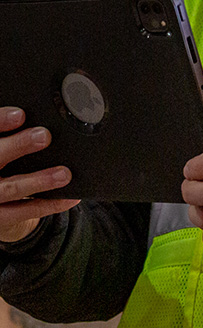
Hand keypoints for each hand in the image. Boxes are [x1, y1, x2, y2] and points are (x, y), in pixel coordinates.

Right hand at [0, 108, 80, 243]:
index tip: (20, 114)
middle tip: (44, 136)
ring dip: (39, 181)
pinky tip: (70, 198)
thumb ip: (10, 136)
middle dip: (18, 146)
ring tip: (64, 173)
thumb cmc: (1, 163)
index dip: (0, 121)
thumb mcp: (2, 147)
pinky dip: (49, 205)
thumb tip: (32, 115)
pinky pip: (24, 212)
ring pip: (11, 188)